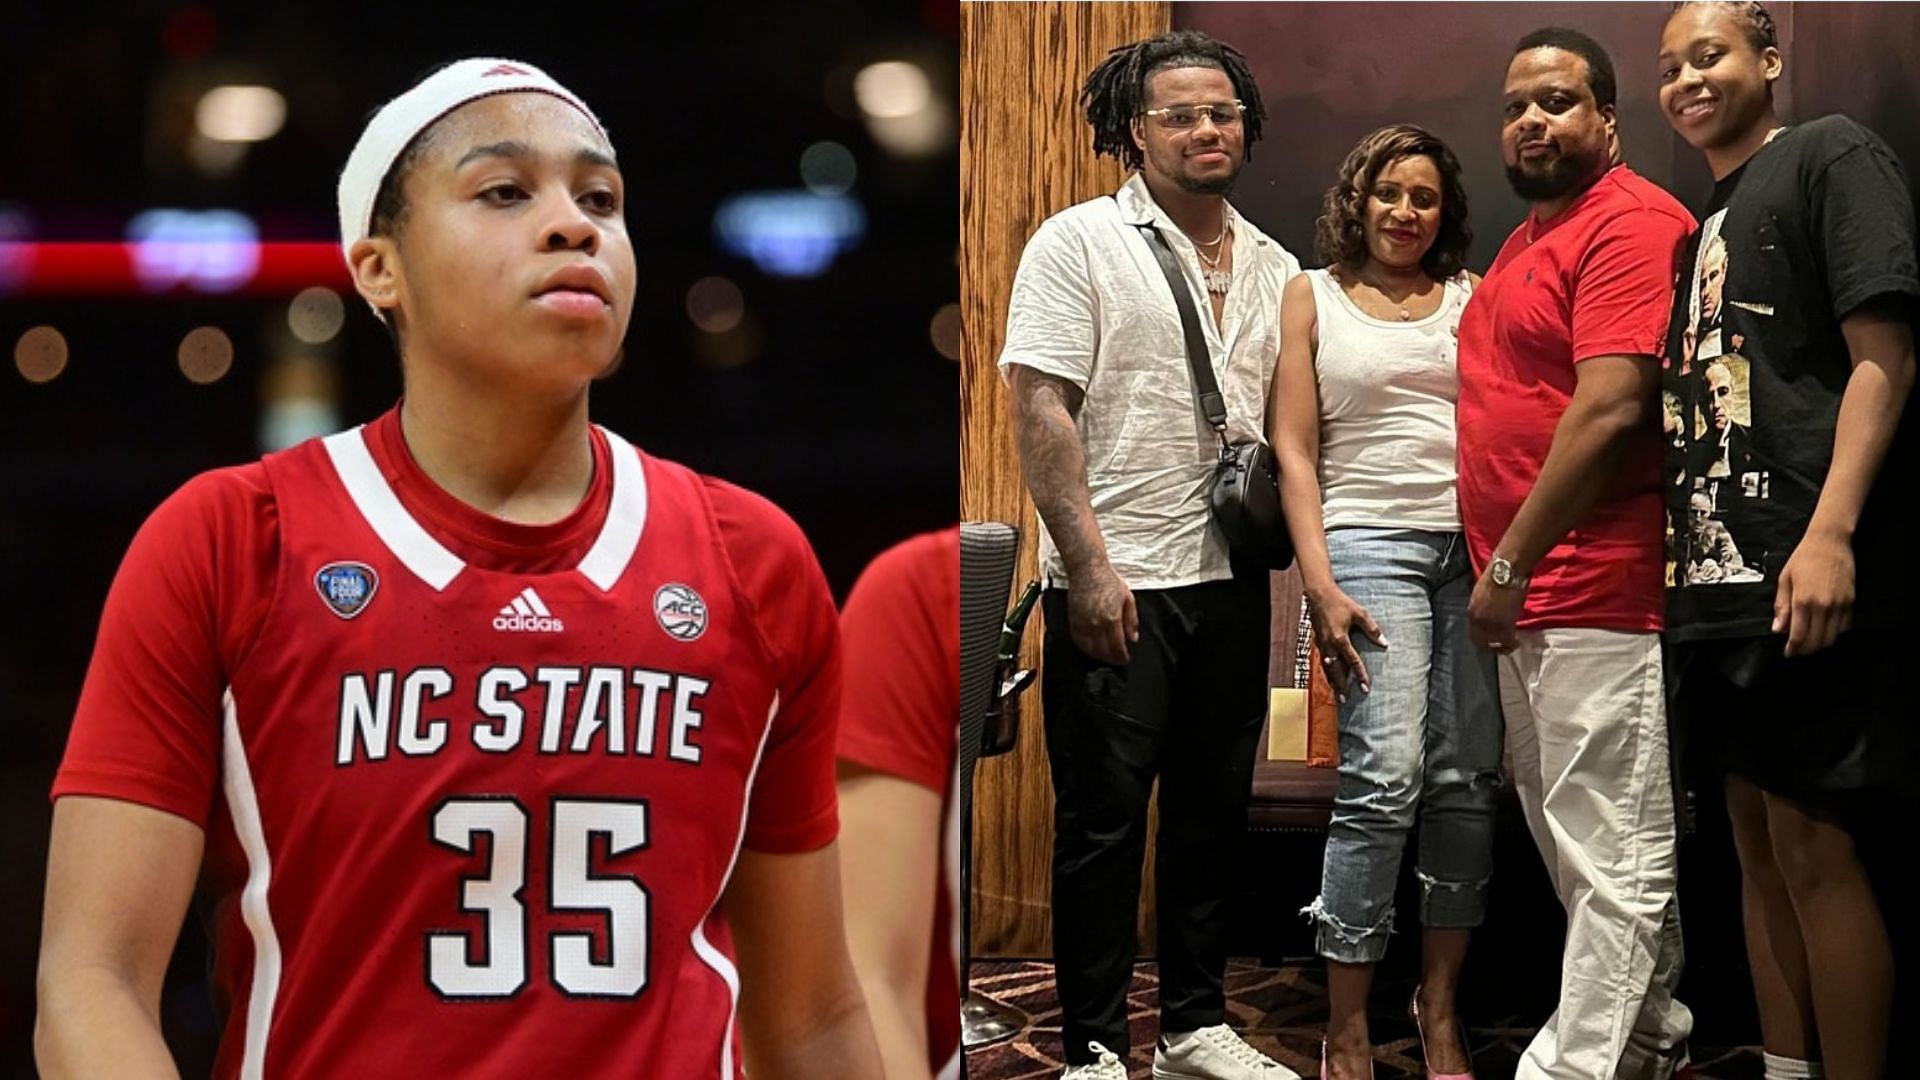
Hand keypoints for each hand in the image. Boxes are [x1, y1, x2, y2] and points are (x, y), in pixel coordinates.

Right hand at [1068, 563, 1137, 664]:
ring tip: (1105, 656)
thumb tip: (1133, 638)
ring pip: (1090, 649)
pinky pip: (1078, 641)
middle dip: (1111, 659)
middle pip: (1103, 651)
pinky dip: (1085, 648)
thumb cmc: (1108, 580)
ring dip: (1098, 656)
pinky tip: (1091, 648)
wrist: (1087, 570)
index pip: (1117, 646)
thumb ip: (1131, 620)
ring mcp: (1083, 623)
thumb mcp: (1128, 598)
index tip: (1125, 658)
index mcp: (1112, 618)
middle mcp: (1096, 624)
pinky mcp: (1073, 620)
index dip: (1122, 656)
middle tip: (1117, 660)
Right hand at [1306, 585, 1384, 699]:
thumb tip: (1384, 643)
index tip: (1365, 688)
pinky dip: (1327, 670)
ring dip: (1332, 681)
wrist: (1319, 594)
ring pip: (1327, 667)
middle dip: (1341, 686)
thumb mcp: (1360, 613)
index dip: (1360, 676)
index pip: (1353, 662)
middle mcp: (1329, 645)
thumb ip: (1372, 629)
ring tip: (1337, 693)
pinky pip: (1323, 660)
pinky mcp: (1318, 641)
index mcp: (1340, 639)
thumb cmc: (1340, 602)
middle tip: (1345, 700)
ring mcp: (1322, 644)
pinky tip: (1330, 675)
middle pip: (1336, 671)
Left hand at [1468, 570, 1524, 653]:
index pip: (1473, 632)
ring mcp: (1490, 623)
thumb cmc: (1496, 576)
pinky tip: (1517, 643)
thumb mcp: (1481, 594)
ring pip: (1494, 643)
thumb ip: (1482, 607)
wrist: (1506, 572)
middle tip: (1501, 649)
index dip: (1482, 639)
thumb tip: (1489, 612)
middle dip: (1490, 647)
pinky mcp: (1504, 624)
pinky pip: (1506, 640)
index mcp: (1471, 611)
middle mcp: (1477, 620)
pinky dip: (1512, 644)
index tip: (1491, 641)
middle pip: (1481, 641)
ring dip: (1502, 647)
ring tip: (1510, 647)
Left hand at [1773, 531, 1853, 656]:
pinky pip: (1844, 626)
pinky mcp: (1851, 601)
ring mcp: (1840, 605)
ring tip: (1810, 642)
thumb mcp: (1785, 580)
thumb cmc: (1803, 558)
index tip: (1788, 652)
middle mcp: (1823, 606)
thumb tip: (1778, 629)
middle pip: (1817, 641)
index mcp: (1803, 601)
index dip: (1793, 648)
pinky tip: (1825, 630)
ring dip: (1821, 644)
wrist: (1830, 542)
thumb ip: (1781, 606)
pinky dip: (1834, 633)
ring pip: (1832, 637)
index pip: (1799, 635)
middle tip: (1798, 650)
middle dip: (1806, 650)